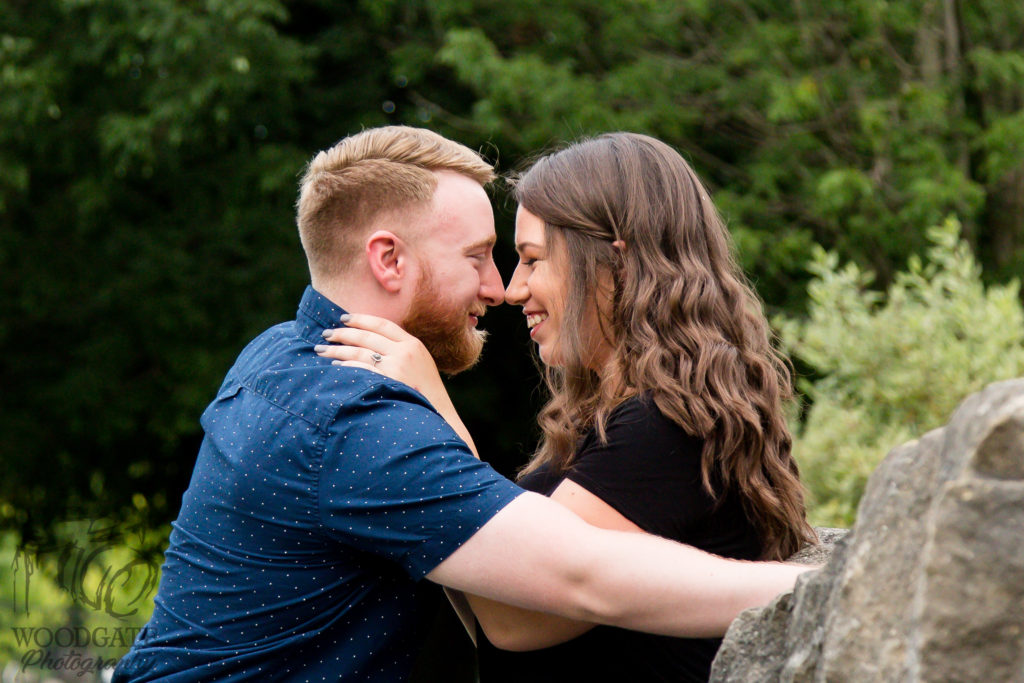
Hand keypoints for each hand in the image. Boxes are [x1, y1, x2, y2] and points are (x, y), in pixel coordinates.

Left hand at [317, 313, 439, 393]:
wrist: (440, 415)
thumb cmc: (427, 393)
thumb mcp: (421, 364)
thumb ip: (403, 351)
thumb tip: (375, 344)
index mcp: (413, 344)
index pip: (383, 324)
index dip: (361, 319)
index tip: (344, 318)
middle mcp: (405, 352)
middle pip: (367, 336)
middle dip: (343, 333)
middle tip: (326, 334)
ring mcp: (396, 367)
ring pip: (360, 351)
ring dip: (338, 349)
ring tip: (321, 350)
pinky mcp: (388, 382)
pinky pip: (360, 369)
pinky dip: (345, 366)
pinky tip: (335, 367)